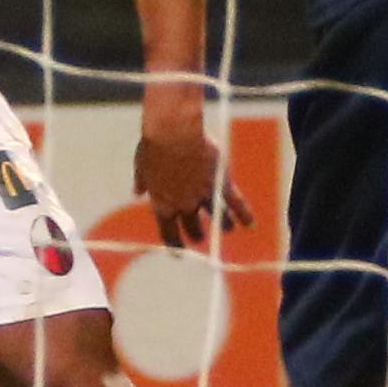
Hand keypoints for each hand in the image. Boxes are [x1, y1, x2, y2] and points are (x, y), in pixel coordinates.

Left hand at [135, 101, 235, 251]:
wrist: (174, 133)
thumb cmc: (154, 145)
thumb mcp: (142, 164)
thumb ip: (142, 181)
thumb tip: (137, 192)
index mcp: (161, 202)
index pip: (168, 231)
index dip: (173, 243)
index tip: (178, 252)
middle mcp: (183, 205)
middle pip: (191, 227)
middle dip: (196, 234)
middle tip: (200, 237)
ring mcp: (202, 196)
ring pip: (216, 218)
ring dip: (222, 225)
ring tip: (226, 229)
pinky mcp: (219, 183)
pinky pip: (234, 203)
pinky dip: (243, 213)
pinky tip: (250, 223)